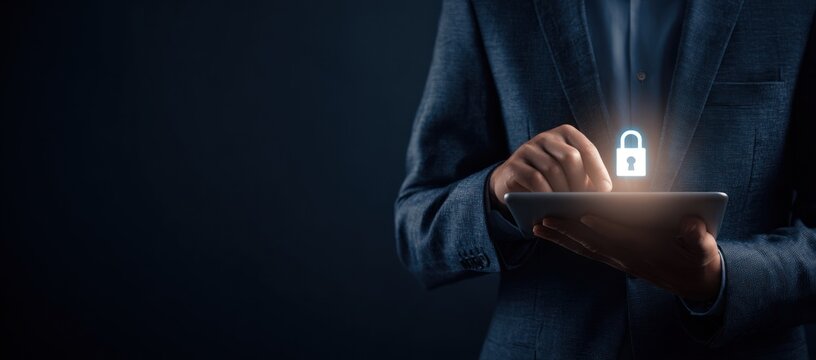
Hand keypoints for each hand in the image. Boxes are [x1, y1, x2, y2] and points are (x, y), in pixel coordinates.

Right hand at [489, 124, 612, 212]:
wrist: (512, 180)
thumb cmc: (548, 177)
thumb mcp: (568, 172)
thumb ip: (585, 177)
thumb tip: (604, 193)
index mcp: (565, 134)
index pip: (586, 149)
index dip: (598, 170)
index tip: (605, 190)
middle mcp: (546, 137)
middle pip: (569, 157)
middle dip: (580, 181)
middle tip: (585, 201)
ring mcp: (528, 149)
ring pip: (552, 168)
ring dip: (563, 190)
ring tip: (570, 205)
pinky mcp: (514, 164)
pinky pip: (534, 178)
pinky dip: (546, 193)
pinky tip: (551, 204)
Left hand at [533, 216, 721, 301]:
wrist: (696, 282)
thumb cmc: (700, 258)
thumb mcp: (705, 249)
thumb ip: (698, 238)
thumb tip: (691, 225)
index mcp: (651, 251)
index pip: (624, 238)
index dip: (605, 227)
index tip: (586, 215)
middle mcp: (629, 259)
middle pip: (595, 243)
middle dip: (569, 231)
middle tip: (544, 218)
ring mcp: (619, 262)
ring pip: (585, 249)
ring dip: (560, 238)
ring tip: (536, 226)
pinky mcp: (614, 261)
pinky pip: (586, 252)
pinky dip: (566, 243)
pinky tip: (549, 233)